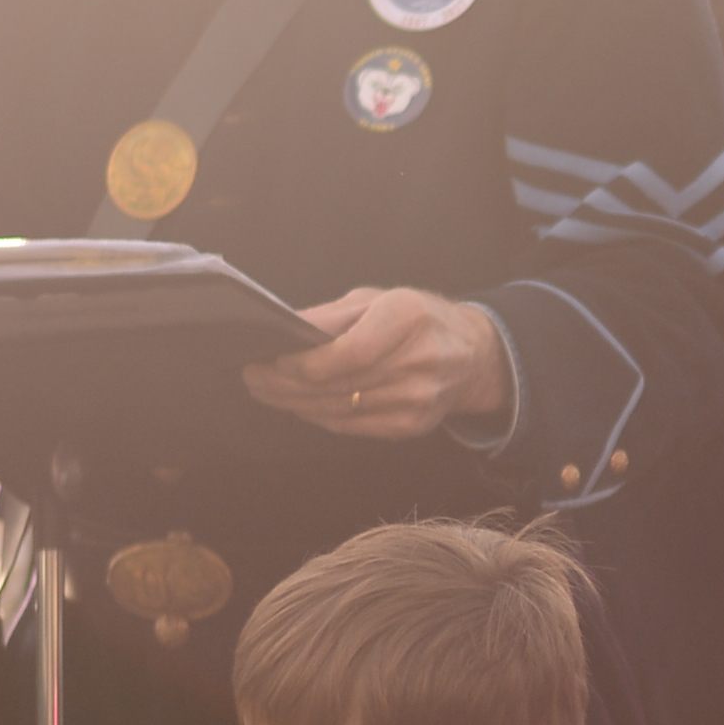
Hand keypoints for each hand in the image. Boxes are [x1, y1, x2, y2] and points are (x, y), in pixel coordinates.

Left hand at [243, 286, 514, 440]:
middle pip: (339, 384)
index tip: (269, 360)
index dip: (304, 363)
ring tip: (266, 391)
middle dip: (286, 384)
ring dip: (295, 404)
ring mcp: (419, 399)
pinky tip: (298, 405)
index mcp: (409, 316)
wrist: (470, 354)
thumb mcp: (375, 298)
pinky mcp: (413, 426)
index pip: (349, 352)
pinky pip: (353, 426)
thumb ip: (330, 316)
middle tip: (253, 377)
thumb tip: (283, 334)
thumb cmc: (415, 318)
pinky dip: (319, 417)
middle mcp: (420, 360)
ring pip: (340, 409)